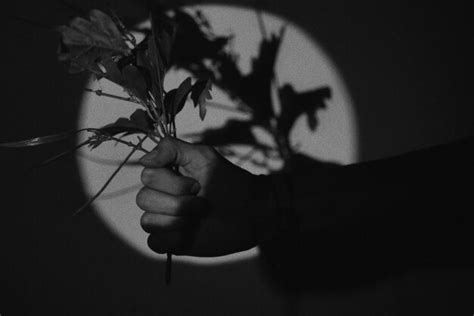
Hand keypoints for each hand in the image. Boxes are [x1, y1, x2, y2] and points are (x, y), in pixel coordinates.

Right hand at [136, 137, 278, 256]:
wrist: (252, 212)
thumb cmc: (230, 182)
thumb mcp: (204, 157)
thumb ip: (172, 149)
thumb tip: (143, 159)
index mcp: (168, 175)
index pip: (147, 175)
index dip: (171, 181)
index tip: (197, 183)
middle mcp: (162, 196)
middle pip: (144, 198)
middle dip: (178, 202)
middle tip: (203, 202)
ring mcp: (166, 220)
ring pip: (147, 221)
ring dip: (177, 219)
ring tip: (199, 217)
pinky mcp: (172, 241)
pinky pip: (154, 242)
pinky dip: (171, 238)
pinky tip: (189, 233)